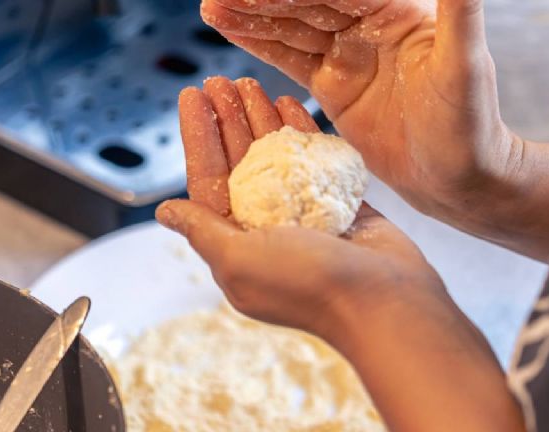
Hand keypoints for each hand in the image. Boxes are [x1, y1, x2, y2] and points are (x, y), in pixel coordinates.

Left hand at [159, 78, 525, 430]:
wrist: (384, 300)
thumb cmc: (307, 285)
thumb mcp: (239, 259)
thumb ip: (202, 229)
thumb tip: (165, 211)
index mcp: (235, 242)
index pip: (207, 180)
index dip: (197, 136)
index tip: (191, 95)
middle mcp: (265, 228)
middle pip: (239, 162)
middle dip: (228, 120)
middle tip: (220, 81)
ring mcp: (302, 215)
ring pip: (275, 157)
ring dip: (261, 120)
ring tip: (250, 83)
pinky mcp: (337, 205)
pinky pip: (313, 160)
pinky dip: (301, 132)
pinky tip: (288, 102)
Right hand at [200, 0, 518, 222]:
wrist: (460, 177)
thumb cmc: (471, 126)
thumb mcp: (465, 66)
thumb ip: (461, 11)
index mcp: (397, 11)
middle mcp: (370, 25)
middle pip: (307, 3)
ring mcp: (349, 55)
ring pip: (293, 28)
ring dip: (253, 17)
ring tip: (213, 7)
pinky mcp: (335, 85)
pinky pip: (292, 59)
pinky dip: (261, 45)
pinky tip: (232, 31)